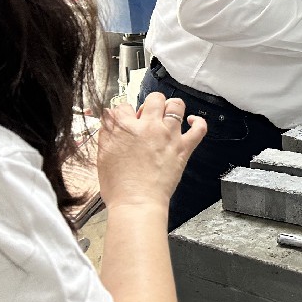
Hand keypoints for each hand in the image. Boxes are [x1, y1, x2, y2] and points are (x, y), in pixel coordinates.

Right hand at [97, 92, 206, 209]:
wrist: (137, 203)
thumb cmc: (118, 186)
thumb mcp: (102, 156)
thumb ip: (106, 134)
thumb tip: (109, 120)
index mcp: (125, 127)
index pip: (124, 106)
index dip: (125, 113)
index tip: (127, 120)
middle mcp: (148, 126)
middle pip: (153, 99)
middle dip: (150, 104)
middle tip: (147, 117)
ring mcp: (168, 135)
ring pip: (176, 105)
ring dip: (172, 107)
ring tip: (168, 115)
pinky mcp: (183, 148)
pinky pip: (199, 128)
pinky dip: (198, 122)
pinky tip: (192, 121)